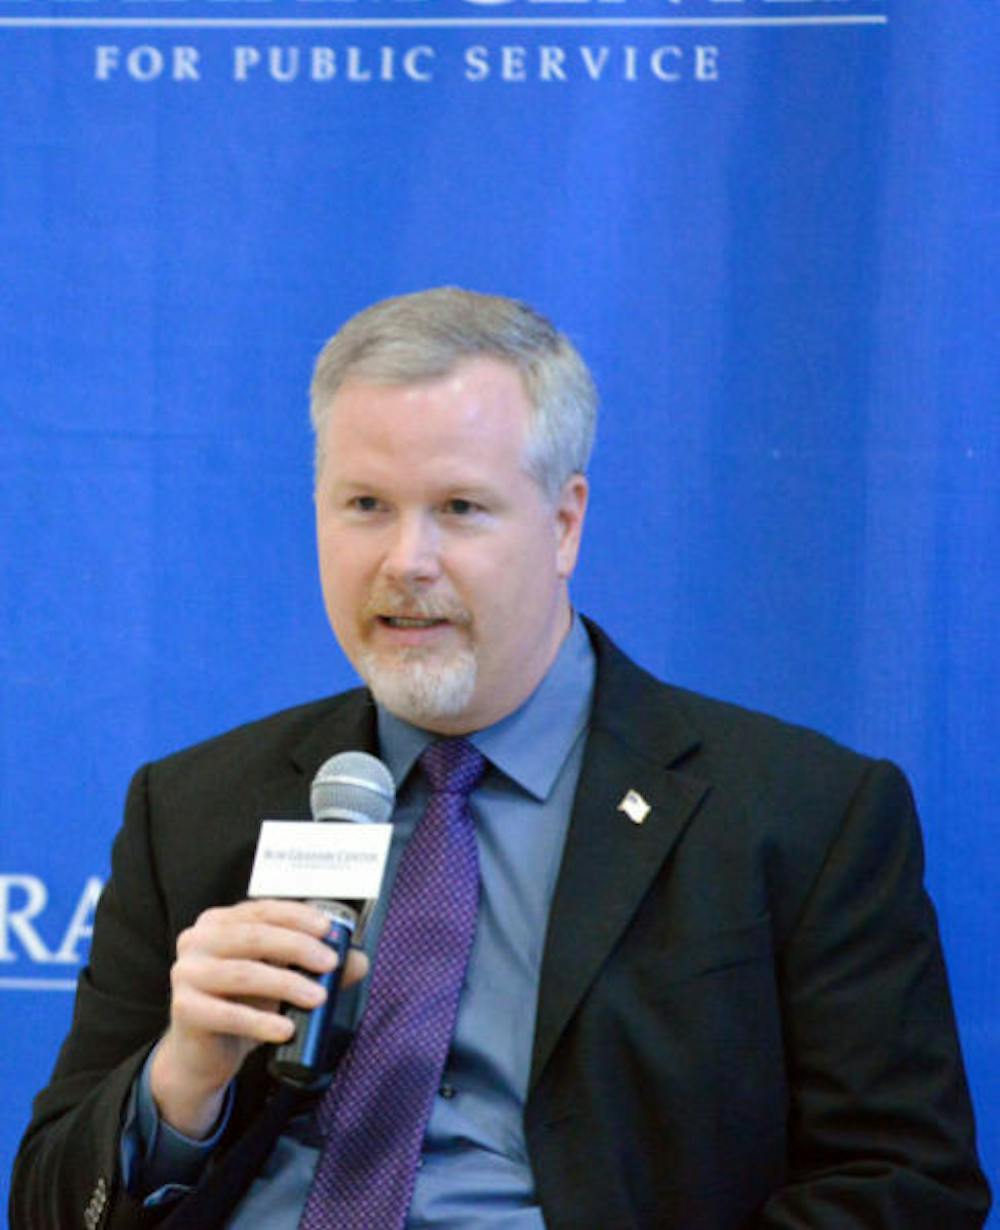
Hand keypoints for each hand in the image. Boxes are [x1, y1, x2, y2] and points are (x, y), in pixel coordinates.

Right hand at [150, 898, 368, 1136]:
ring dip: (287, 984)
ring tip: (318, 999)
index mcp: (219, 921)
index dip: (298, 917)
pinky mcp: (183, 1009)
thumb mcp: (280, 979)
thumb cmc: (243, 1004)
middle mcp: (197, 940)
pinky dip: (260, 1022)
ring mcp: (186, 973)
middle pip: (254, 936)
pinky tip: (286, 1030)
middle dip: (298, 947)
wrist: (204, 1054)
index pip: (262, 910)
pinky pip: (227, 1014)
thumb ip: (315, 965)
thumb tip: (359, 961)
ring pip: (244, 973)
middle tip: (330, 965)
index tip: (329, 930)